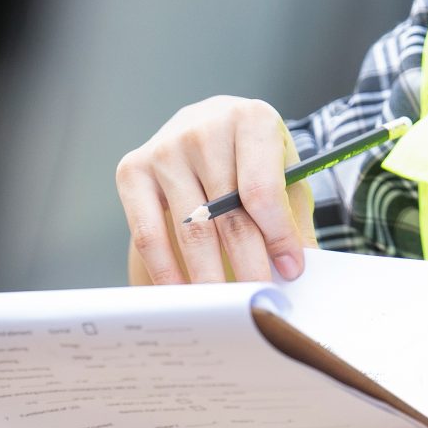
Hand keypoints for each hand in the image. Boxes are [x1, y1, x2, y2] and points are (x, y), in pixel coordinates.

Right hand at [116, 95, 306, 284]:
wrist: (208, 127)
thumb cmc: (253, 158)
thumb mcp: (285, 175)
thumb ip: (293, 219)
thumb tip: (294, 271)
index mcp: (251, 120)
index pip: (262, 190)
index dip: (277, 237)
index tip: (290, 272)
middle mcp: (204, 128)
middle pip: (227, 214)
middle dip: (247, 266)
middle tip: (258, 303)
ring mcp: (165, 148)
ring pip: (190, 230)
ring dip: (208, 277)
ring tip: (225, 308)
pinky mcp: (133, 169)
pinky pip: (149, 233)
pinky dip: (166, 271)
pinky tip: (182, 296)